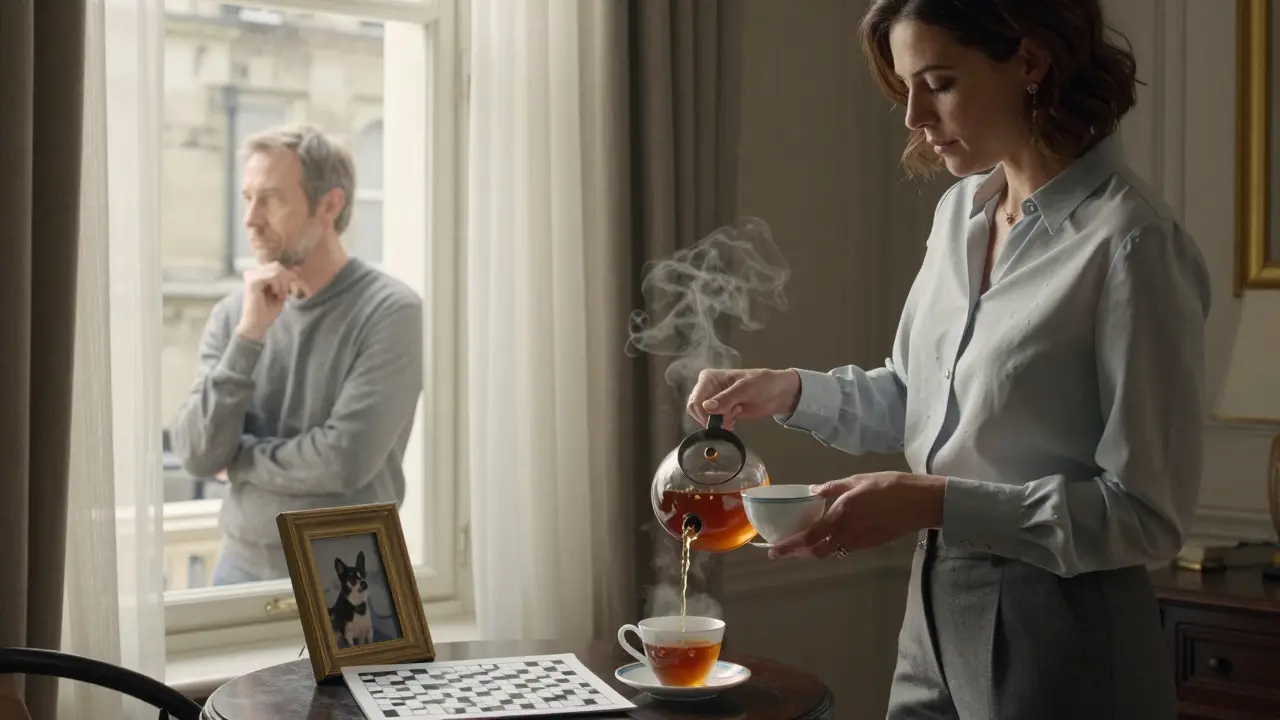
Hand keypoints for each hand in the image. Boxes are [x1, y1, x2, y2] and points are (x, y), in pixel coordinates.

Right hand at [236, 262, 306, 340]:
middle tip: (285, 294)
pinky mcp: (252, 282)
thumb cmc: (268, 311)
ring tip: (280, 296)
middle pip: (277, 266)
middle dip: (285, 279)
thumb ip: (287, 280)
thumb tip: (297, 268)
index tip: (289, 289)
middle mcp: (252, 273)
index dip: (287, 275)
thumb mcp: (281, 293)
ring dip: (283, 284)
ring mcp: (251, 277)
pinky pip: (272, 276)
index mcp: (257, 275)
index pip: (276, 266)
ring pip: (276, 270)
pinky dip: (278, 286)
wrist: (257, 324)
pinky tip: (276, 295)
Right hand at [686, 368, 800, 430]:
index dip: (702, 411)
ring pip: (705, 418)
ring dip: (720, 420)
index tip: (716, 418)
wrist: (779, 393)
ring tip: (736, 412)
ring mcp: (715, 402)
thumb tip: (706, 407)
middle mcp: (708, 389)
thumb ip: (726, 398)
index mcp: (709, 378)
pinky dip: (724, 424)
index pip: (695, 398)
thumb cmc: (763, 383)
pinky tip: (736, 416)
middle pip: (696, 409)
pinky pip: (715, 423)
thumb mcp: (745, 389)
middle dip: (712, 417)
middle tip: (730, 414)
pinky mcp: (722, 412)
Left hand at [768, 472, 946, 559]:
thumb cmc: (891, 486)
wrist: (922, 503)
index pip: (809, 537)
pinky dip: (830, 546)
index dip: (790, 546)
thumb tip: (813, 491)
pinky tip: (826, 537)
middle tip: (783, 551)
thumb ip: (833, 488)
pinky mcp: (870, 544)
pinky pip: (843, 549)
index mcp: (841, 515)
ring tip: (801, 544)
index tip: (774, 551)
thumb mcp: (858, 480)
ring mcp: (859, 542)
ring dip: (813, 551)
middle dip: (797, 554)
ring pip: (830, 552)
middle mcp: (847, 533)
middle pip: (816, 552)